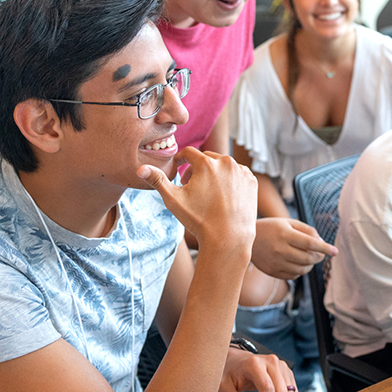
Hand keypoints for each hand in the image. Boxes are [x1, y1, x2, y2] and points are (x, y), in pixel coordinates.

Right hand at [137, 147, 257, 251]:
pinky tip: (224, 196)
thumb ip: (157, 180)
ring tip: (208, 193)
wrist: (228, 238)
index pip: (189, 153)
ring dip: (214, 174)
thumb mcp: (173, 200)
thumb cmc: (199, 220)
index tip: (178, 168)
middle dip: (197, 169)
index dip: (181, 160)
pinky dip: (230, 181)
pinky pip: (237, 175)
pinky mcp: (252, 181)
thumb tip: (140, 168)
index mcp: (206, 163)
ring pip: (223, 166)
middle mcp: (226, 162)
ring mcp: (241, 171)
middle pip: (206, 158)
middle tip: (191, 186)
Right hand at [251, 218, 338, 279]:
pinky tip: (297, 263)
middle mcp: (280, 249)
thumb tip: (322, 243)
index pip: (310, 243)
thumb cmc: (272, 228)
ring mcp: (275, 262)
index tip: (335, 251)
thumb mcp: (289, 222)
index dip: (325, 248)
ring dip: (311, 264)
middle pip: (308, 258)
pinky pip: (294, 275)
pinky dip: (300, 270)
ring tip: (309, 257)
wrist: (247, 240)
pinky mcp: (272, 272)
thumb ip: (307, 230)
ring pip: (303, 269)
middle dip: (319, 257)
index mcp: (285, 234)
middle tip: (322, 253)